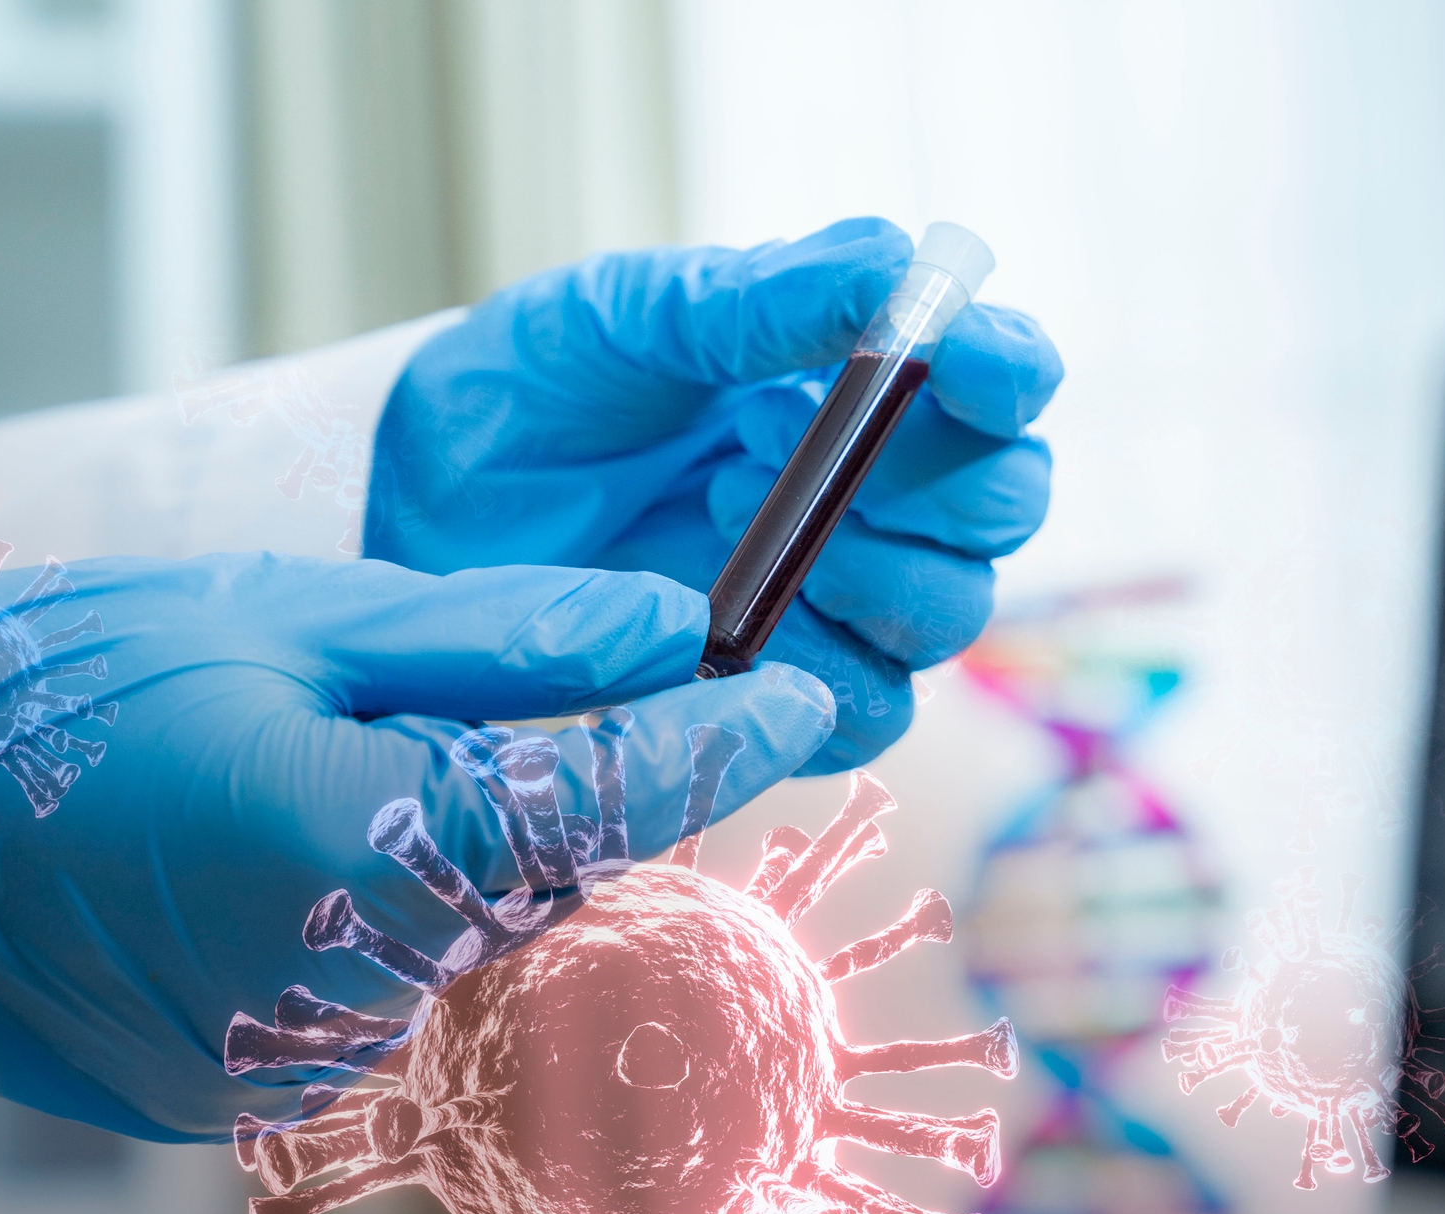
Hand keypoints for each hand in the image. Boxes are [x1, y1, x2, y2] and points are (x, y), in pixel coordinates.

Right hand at [0, 550, 835, 1139]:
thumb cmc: (58, 693)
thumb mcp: (288, 615)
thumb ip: (499, 637)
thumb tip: (665, 628)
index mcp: (367, 850)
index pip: (609, 801)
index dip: (721, 743)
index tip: (798, 694)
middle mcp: (355, 985)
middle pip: (548, 875)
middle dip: (565, 785)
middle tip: (519, 702)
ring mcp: (304, 1058)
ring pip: (466, 935)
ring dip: (455, 853)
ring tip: (327, 770)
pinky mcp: (254, 1092)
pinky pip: (381, 991)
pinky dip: (377, 917)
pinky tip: (287, 855)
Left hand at [365, 216, 1062, 770]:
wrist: (433, 498)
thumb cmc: (548, 385)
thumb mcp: (638, 314)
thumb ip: (768, 298)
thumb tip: (897, 268)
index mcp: (870, 380)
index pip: (1005, 378)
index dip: (1011, 370)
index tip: (971, 363)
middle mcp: (882, 492)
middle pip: (1004, 506)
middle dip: (936, 485)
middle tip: (791, 445)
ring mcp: (843, 599)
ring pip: (951, 617)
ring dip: (864, 573)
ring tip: (723, 511)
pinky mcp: (787, 694)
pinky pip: (868, 715)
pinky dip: (812, 676)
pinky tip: (718, 624)